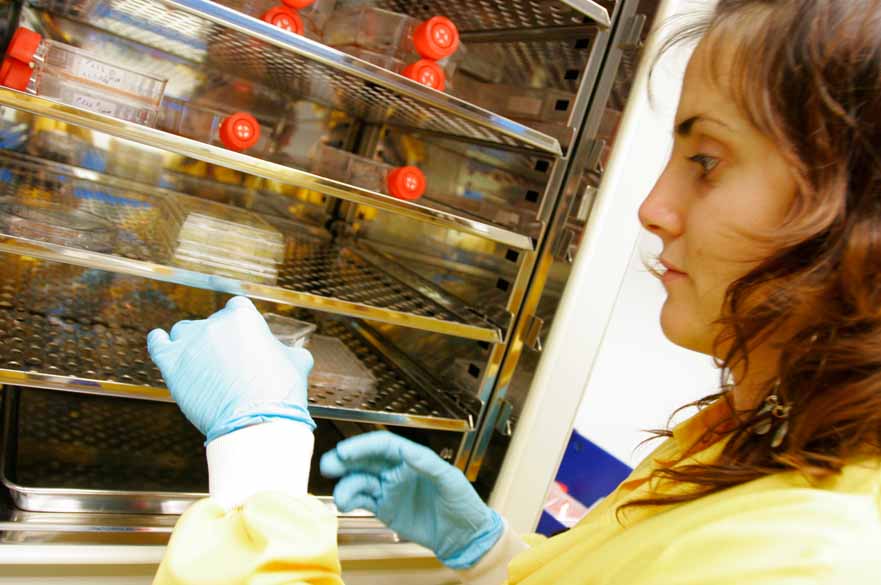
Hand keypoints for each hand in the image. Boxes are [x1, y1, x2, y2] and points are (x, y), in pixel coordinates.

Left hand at [147, 296, 314, 441]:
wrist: (255, 422)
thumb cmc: (279, 394)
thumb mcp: (297, 364)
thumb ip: (289, 352)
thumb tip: (292, 354)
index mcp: (244, 317)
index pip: (237, 309)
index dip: (240, 325)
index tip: (242, 339)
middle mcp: (215, 323)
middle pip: (212, 324)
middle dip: (219, 340)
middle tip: (227, 365)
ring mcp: (190, 342)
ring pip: (184, 332)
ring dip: (191, 342)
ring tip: (199, 363)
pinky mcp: (171, 363)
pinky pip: (158, 344)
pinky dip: (159, 342)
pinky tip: (161, 341)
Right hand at [320, 431, 502, 568]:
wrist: (463, 536)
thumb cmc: (462, 503)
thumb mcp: (450, 480)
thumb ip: (428, 464)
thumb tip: (407, 452)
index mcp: (411, 459)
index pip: (382, 446)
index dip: (363, 446)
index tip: (346, 451)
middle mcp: (396, 471)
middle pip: (365, 460)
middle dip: (345, 460)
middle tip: (329, 465)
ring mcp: (388, 490)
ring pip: (359, 481)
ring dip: (346, 486)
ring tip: (342, 498)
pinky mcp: (384, 509)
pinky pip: (362, 500)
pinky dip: (350, 500)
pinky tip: (345, 504)